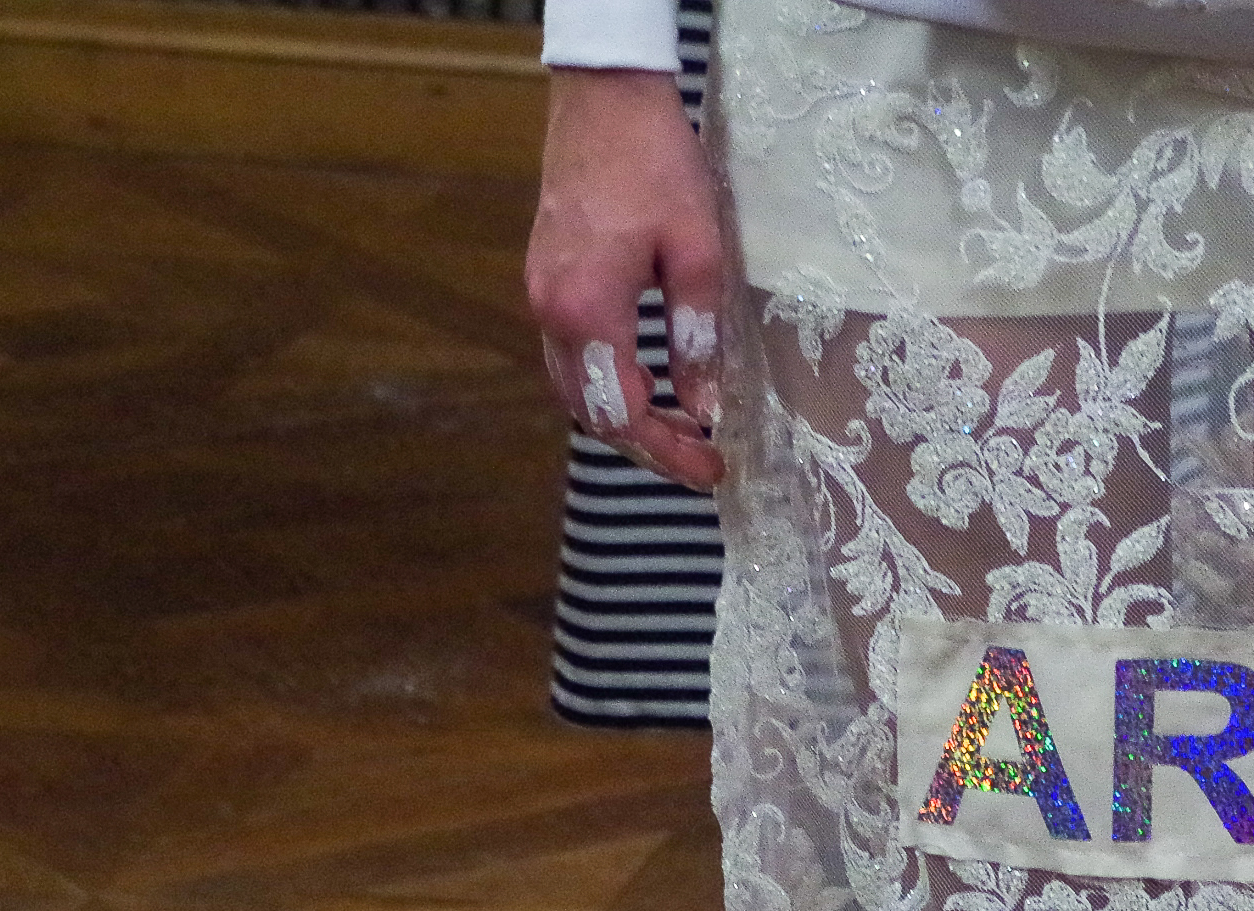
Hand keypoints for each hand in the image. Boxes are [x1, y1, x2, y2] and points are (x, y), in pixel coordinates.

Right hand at [527, 68, 726, 490]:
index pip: (623, 411)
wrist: (603, 98)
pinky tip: (648, 380)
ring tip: (683, 430)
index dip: (668, 450)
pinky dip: (607, 381)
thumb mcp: (699, 253)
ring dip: (625, 416)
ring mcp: (541, 294)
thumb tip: (708, 407)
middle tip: (702, 460)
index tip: (712, 468)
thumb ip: (698, 337)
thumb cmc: (656, 166)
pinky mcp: (546, 278)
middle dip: (647, 445)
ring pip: (574, 386)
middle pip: (591, 410)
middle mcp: (551, 310)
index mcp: (587, 310)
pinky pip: (569, 354)